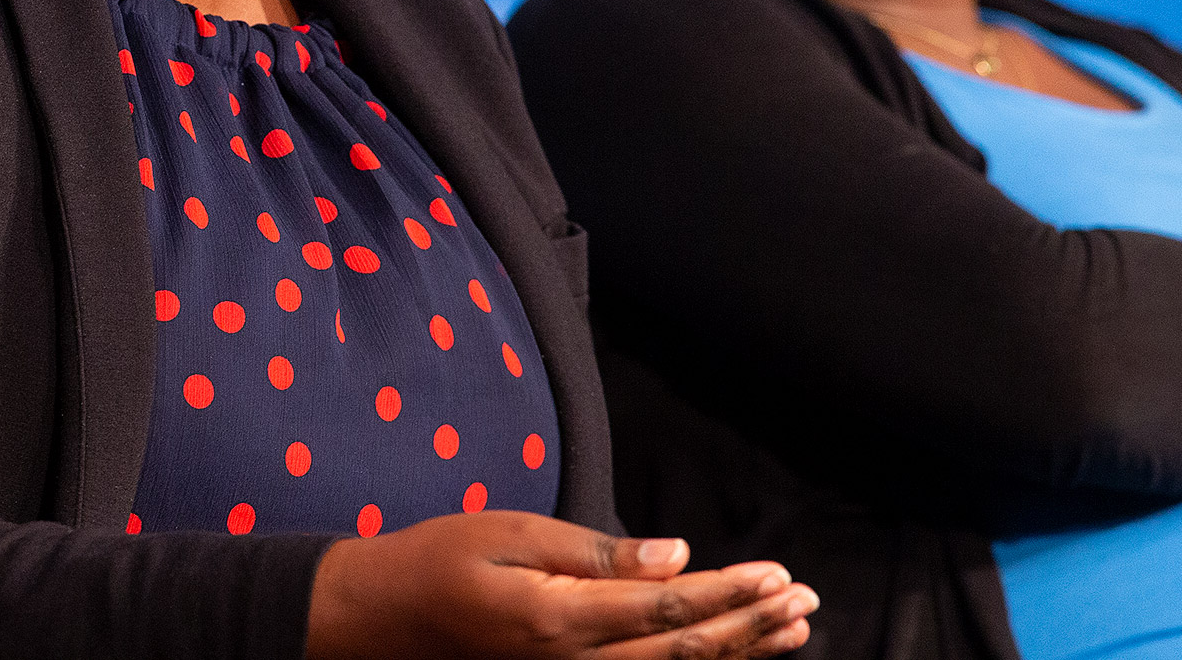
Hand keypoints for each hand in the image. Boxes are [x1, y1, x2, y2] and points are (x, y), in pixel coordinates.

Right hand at [304, 511, 814, 659]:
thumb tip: (677, 556)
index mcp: (558, 622)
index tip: (777, 575)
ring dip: (736, 653)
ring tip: (790, 630)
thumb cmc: (437, 562)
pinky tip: (730, 654)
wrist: (376, 622)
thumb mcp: (511, 534)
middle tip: (805, 600)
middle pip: (682, 653)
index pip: (667, 609)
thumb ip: (595, 553)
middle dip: (750, 627)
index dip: (729, 594)